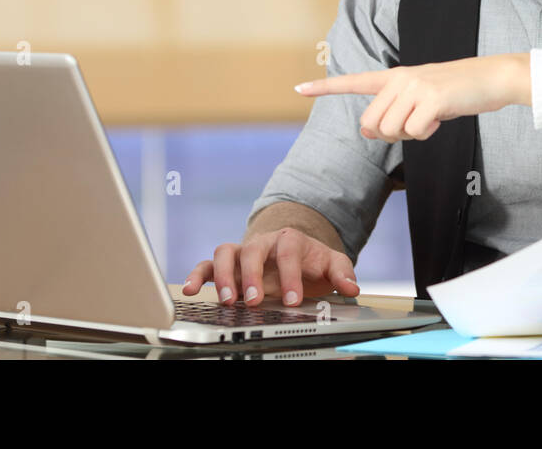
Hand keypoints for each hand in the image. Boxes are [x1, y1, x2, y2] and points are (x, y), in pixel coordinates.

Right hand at [181, 227, 358, 306]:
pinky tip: (189, 290)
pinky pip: (206, 264)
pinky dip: (195, 274)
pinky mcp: (226, 264)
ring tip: (226, 300)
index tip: (292, 300)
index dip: (290, 275)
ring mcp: (242, 253)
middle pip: (253, 249)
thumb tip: (352, 288)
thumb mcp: (331, 264)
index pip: (289, 251)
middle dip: (251, 275)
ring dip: (222, 276)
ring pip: (225, 252)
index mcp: (290, 240)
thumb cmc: (310, 261)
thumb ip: (342, 273)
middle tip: (254, 301)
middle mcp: (263, 243)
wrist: (293, 252)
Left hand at [294, 53, 530, 141]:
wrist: (492, 78)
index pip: (354, 81)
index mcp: (396, 76)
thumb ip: (395, 110)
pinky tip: (441, 119)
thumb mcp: (423, 97)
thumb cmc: (459, 91)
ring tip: (431, 117)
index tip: (298, 88)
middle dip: (391, 134)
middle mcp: (400, 78)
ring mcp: (414, 87)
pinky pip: (414, 132)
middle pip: (373, 123)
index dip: (325, 87)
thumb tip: (369, 131)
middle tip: (416, 124)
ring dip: (411, 134)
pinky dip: (427, 133)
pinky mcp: (430, 98)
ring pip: (390, 130)